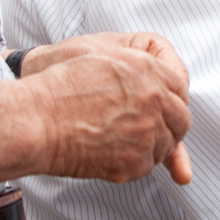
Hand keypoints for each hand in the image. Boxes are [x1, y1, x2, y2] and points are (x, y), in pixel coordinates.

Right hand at [22, 33, 193, 183]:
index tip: (165, 103)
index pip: (180, 84)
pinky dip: (137, 160)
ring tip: (131, 137)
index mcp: (148, 71)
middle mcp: (154, 102)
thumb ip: (137, 64)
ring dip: (156, 142)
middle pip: (181, 118)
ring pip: (167, 144)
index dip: (172, 94)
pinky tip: (119, 151)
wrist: (37, 120)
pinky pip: (148, 165)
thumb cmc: (59, 86)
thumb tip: (155, 80)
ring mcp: (146, 134)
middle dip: (172, 122)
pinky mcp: (134, 163)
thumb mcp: (102, 55)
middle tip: (154, 124)